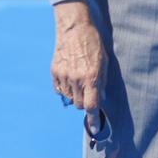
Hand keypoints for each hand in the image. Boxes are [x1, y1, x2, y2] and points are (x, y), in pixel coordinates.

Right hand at [51, 0, 107, 129]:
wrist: (74, 27)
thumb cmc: (93, 43)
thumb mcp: (103, 61)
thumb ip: (102, 81)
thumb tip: (100, 98)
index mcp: (91, 76)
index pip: (92, 105)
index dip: (93, 120)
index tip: (94, 130)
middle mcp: (77, 79)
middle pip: (79, 104)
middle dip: (85, 101)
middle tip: (88, 89)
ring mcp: (64, 76)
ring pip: (69, 98)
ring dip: (74, 94)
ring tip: (78, 78)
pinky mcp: (54, 72)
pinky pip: (59, 90)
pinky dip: (64, 88)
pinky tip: (69, 75)